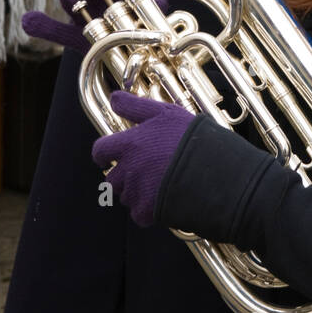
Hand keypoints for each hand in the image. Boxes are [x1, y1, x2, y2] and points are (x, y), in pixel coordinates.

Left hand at [92, 93, 194, 226]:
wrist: (211, 170)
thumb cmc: (190, 138)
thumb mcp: (165, 113)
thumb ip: (135, 106)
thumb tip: (114, 98)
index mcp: (129, 144)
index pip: (100, 150)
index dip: (102, 154)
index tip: (107, 157)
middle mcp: (127, 169)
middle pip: (112, 178)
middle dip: (123, 176)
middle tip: (144, 171)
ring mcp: (136, 192)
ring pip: (126, 196)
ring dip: (136, 192)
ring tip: (159, 184)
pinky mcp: (147, 211)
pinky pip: (138, 214)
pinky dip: (147, 211)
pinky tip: (164, 199)